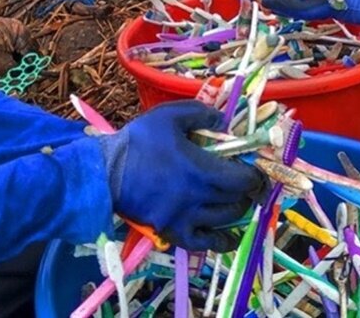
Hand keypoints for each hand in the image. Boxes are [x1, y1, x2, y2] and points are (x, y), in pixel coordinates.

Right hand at [100, 100, 268, 251]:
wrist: (103, 172)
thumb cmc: (137, 142)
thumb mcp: (169, 116)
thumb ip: (200, 113)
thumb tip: (224, 121)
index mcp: (200, 170)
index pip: (243, 179)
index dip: (255, 176)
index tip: (256, 169)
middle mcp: (196, 198)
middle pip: (237, 200)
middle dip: (248, 191)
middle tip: (249, 183)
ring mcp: (184, 218)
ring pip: (224, 221)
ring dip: (237, 211)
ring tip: (238, 201)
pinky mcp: (171, 232)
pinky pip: (204, 244)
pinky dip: (221, 241)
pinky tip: (229, 236)